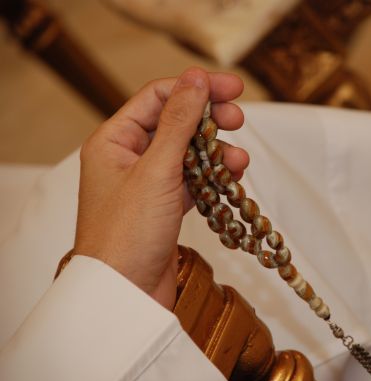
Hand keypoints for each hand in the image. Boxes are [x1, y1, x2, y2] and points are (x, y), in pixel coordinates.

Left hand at [74, 67, 248, 309]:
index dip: (196, 88)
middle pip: (175, 123)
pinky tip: (230, 179)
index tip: (234, 89)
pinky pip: (192, 180)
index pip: (158, 98)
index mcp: (113, 141)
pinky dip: (212, 177)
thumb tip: (196, 78)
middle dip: (209, 119)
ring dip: (216, 153)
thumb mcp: (156, 170)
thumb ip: (178, 122)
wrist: (125, 295)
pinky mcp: (164, 206)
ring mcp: (148, 183)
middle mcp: (128, 158)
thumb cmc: (128, 233)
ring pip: (188, 153)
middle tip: (239, 119)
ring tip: (239, 162)